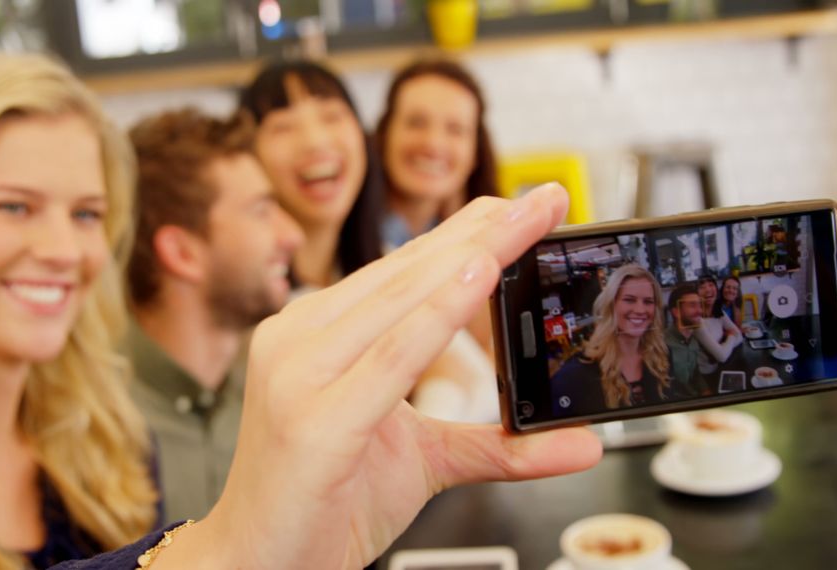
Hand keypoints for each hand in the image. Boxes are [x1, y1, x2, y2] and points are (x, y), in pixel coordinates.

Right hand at [160, 184, 602, 568]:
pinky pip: (389, 359)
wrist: (258, 564)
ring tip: (526, 223)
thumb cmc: (324, 501)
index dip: (465, 234)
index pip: (400, 272)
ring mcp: (297, 373)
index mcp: (315, 334)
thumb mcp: (421, 460)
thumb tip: (579, 442)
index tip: (521, 207)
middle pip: (405, 273)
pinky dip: (437, 316)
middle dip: (483, 232)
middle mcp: (298, 339)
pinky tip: (478, 278)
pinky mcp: (312, 418)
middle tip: (545, 199)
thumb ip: (496, 443)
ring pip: (399, 301)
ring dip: (472, 257)